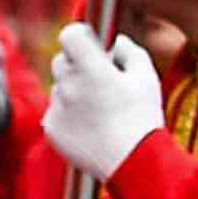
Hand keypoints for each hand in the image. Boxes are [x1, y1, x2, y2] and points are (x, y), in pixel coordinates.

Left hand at [39, 24, 163, 182]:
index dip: (80, 35)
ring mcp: (57, 108)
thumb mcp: (146, 78)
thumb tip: (116, 42)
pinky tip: (91, 127)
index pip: (70, 35)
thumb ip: (130, 52)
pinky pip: (56, 112)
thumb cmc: (142, 119)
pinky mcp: (51, 128)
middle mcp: (68, 86)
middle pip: (61, 61)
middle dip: (77, 65)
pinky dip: (68, 115)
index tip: (91, 43)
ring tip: (100, 111)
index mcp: (91, 69)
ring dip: (73, 92)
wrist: (133, 163)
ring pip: (59, 88)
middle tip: (99, 80)